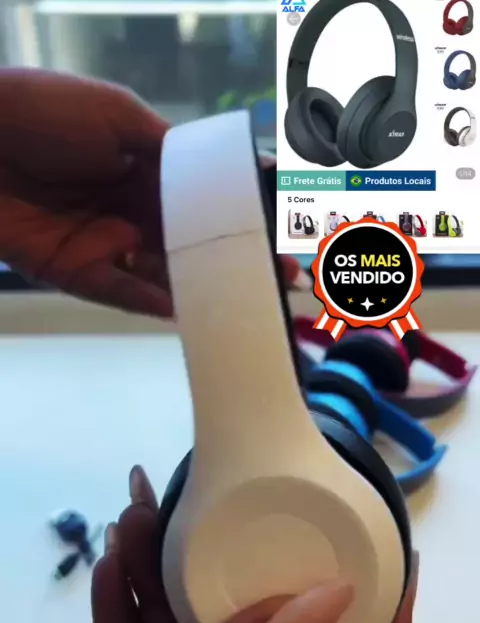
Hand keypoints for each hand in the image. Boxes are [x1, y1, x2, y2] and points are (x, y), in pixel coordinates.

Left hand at [0, 69, 301, 316]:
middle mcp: (130, 208)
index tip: (278, 227)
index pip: (200, 198)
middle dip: (234, 259)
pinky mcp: (79, 272)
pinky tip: (197, 311)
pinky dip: (160, 303)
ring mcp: (106, 243)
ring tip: (251, 299)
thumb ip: (165, 146)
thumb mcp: (115, 113)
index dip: (236, 214)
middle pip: (190, 241)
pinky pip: (126, 293)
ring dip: (206, 287)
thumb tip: (213, 169)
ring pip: (165, 272)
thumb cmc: (39, 112)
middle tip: (281, 276)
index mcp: (141, 166)